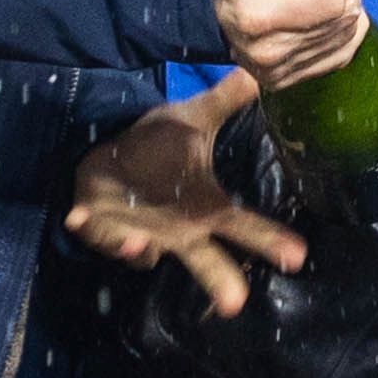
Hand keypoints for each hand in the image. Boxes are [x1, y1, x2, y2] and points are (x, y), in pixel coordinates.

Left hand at [68, 81, 308, 316]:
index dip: (269, 240)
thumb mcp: (192, 120)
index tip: (298, 256)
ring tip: (141, 244)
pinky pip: (97, 233)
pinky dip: (91, 228)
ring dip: (139, 249)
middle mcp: (175, 231)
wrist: (110, 162)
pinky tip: (79, 218)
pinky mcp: (102, 228)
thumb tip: (255, 73)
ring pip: (144, 252)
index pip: (242, 225)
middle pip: (203, 260)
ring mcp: (138, 233)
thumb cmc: (157, 149)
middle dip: (218, 281)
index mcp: (202, 208)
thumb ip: (223, 101)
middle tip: (236, 303)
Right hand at [208, 0, 364, 88]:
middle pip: (343, 18)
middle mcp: (268, 50)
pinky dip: (343, 28)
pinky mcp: (286, 78)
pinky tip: (326, 9)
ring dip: (345, 3)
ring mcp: (277, 70)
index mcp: (255, 12)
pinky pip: (341, 54)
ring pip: (347, 35)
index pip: (331, 0)